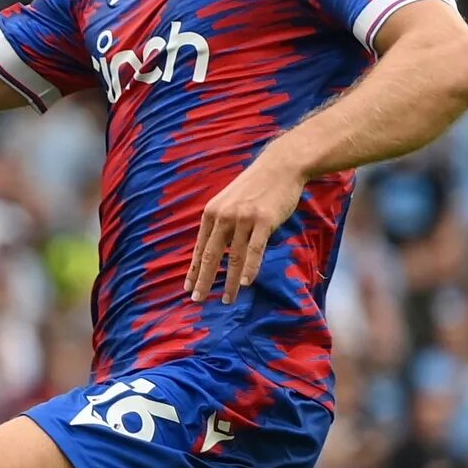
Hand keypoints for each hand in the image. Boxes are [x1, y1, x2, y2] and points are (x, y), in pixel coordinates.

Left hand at [185, 146, 307, 302]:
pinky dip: (250, 268)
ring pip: (234, 257)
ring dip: (230, 282)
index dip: (194, 270)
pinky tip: (245, 283)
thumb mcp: (229, 202)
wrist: (279, 167)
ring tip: (227, 299)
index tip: (188, 287)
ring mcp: (243, 219)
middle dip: (204, 280)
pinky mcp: (263, 221)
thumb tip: (215, 248)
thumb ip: (221, 223)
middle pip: (211, 256)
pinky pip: (254, 249)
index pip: (200, 248)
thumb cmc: (255, 187)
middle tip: (198, 300)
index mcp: (211, 214)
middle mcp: (223, 217)